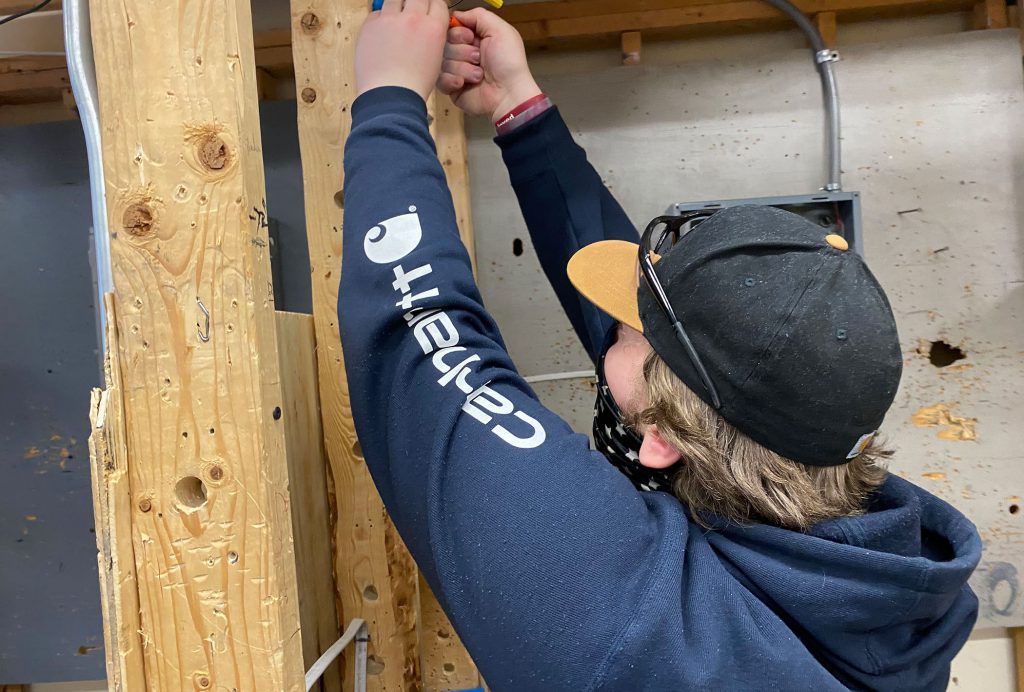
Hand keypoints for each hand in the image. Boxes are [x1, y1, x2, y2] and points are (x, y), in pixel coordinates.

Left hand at [355, 0, 449, 100]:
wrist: (390, 95)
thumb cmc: (413, 85)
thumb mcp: (436, 60)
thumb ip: (432, 38)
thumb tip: (425, 28)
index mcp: (433, 28)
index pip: (437, 2)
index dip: (432, 6)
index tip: (428, 9)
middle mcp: (413, 18)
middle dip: (416, 2)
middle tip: (412, 11)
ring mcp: (390, 20)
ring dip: (397, 6)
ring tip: (396, 20)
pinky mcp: (370, 25)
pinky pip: (377, 13)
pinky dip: (380, 19)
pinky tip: (382, 33)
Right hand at [437, 8, 541, 122]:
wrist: (508, 94)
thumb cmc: (509, 64)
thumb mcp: (500, 30)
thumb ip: (478, 15)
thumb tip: (457, 15)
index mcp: (475, 38)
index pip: (452, 28)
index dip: (458, 33)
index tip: (469, 38)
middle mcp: (464, 53)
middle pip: (445, 43)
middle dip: (462, 51)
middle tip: (478, 58)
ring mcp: (457, 70)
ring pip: (442, 61)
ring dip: (462, 67)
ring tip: (478, 74)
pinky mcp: (452, 87)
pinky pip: (439, 78)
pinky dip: (452, 80)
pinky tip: (464, 83)